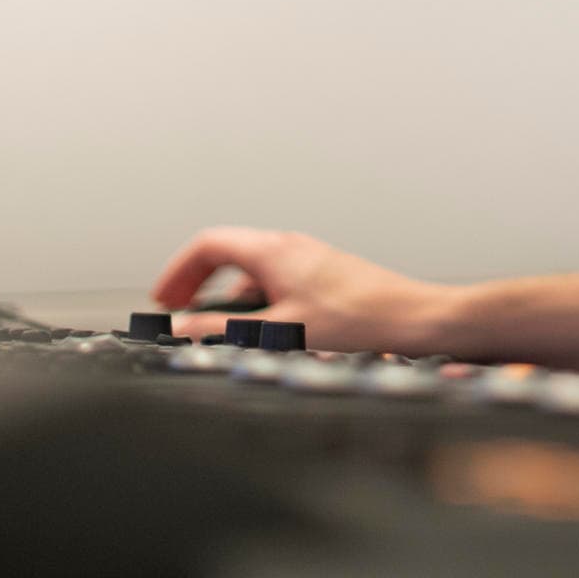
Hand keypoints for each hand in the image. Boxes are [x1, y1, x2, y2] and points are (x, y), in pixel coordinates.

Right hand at [151, 227, 451, 352]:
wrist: (415, 320)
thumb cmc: (358, 322)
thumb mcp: (281, 332)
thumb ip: (227, 332)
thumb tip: (185, 330)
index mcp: (273, 251)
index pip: (208, 245)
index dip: (178, 271)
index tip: (163, 300)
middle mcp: (291, 247)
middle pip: (228, 253)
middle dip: (198, 283)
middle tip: (181, 313)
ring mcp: (310, 259)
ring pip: (254, 270)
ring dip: (228, 296)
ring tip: (218, 329)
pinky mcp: (326, 276)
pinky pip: (277, 281)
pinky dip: (256, 301)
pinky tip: (263, 333)